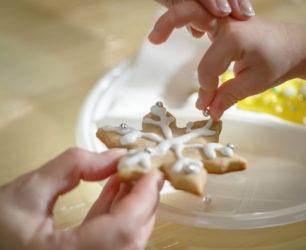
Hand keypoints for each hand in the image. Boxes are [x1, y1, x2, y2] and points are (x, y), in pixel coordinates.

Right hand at [0, 148, 163, 249]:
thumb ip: (72, 167)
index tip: (152, 169)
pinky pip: (114, 240)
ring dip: (134, 204)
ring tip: (130, 172)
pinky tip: (118, 188)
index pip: (124, 229)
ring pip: (128, 239)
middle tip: (143, 167)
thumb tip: (115, 156)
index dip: (144, 197)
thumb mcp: (27, 192)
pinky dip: (120, 214)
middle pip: (133, 235)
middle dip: (144, 198)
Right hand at [150, 1, 305, 119]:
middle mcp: (225, 22)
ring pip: (194, 11)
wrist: (300, 45)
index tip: (207, 106)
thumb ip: (228, 96)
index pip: (207, 68)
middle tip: (153, 40)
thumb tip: (208, 112)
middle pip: (189, 13)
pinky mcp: (228, 23)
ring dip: (176, 19)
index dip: (206, 90)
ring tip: (158, 36)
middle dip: (168, 23)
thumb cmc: (281, 62)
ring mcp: (226, 19)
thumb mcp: (254, 83)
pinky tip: (191, 35)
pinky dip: (191, 23)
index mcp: (232, 36)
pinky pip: (204, 18)